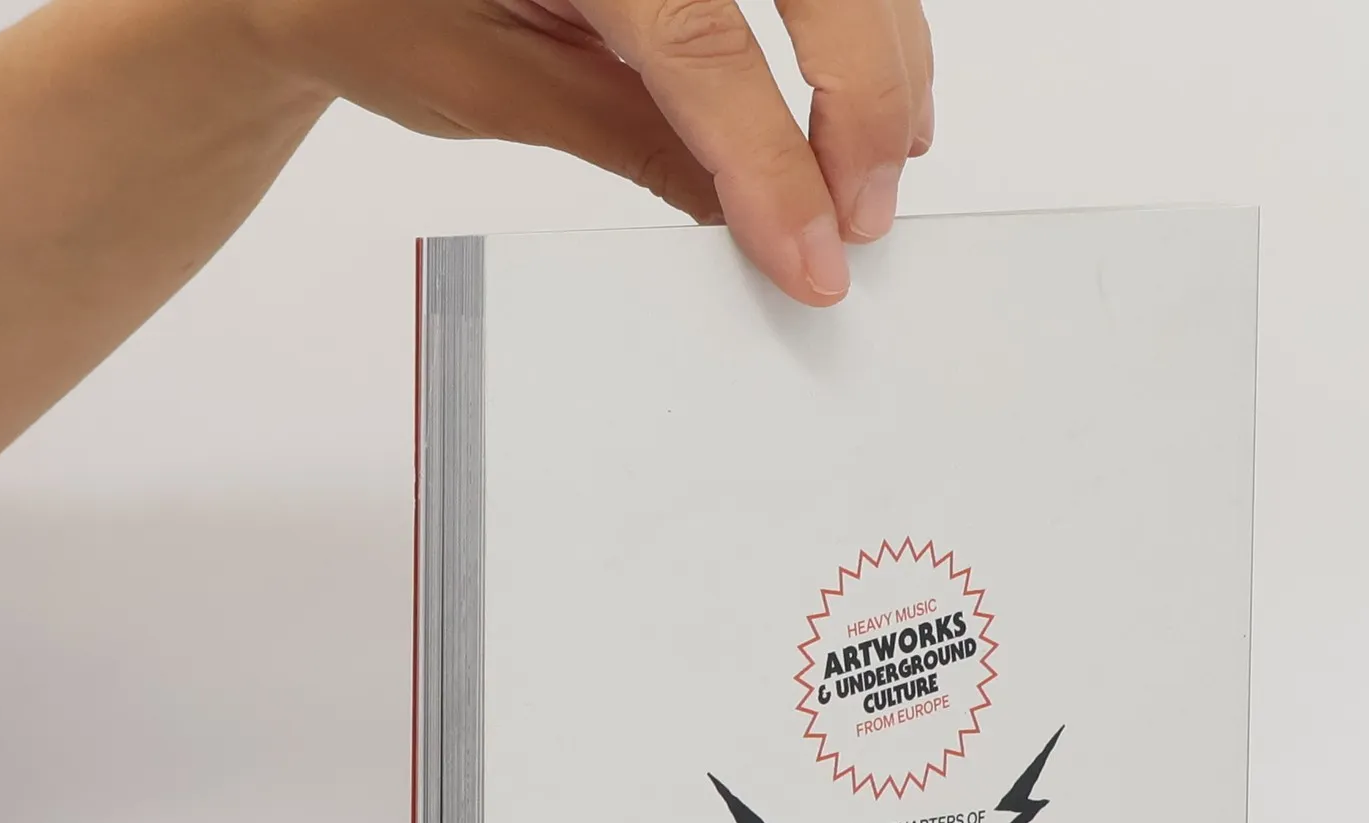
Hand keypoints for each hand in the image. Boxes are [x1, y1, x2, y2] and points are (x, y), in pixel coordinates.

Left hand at [246, 0, 935, 304]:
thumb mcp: (482, 82)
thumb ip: (628, 133)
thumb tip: (747, 209)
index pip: (699, 40)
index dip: (774, 158)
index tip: (816, 253)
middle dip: (861, 95)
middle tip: (865, 213)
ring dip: (880, 49)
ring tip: (886, 157)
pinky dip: (854, 13)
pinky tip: (868, 81)